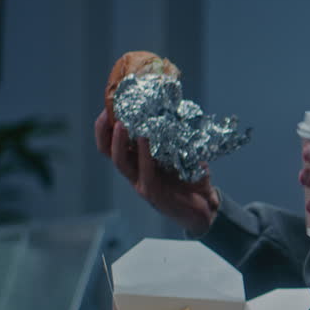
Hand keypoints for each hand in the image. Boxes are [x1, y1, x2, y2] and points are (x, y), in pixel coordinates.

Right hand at [94, 111, 219, 234]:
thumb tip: (174, 105)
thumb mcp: (181, 150)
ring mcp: (141, 182)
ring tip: (120, 125)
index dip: (104, 126)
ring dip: (119, 142)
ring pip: (121, 162)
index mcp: (137, 159)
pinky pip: (144, 172)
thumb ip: (174, 133)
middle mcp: (135, 170)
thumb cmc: (191, 176)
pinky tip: (144, 140)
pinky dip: (143, 155)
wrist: (206, 204)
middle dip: (104, 131)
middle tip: (106, 112)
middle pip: (108, 151)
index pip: (111, 143)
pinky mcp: (153, 193)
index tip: (108, 105)